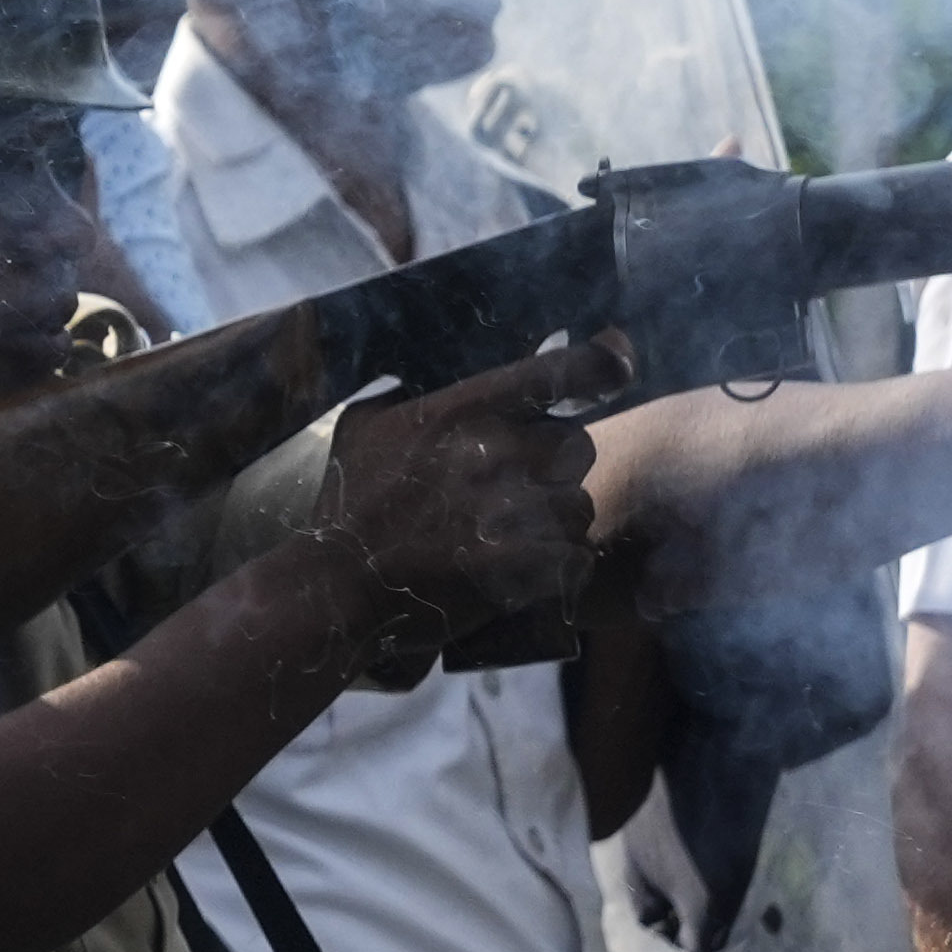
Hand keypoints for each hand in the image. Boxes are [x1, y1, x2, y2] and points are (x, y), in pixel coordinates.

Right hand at [310, 340, 600, 681]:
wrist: (334, 588)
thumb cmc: (348, 505)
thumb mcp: (365, 427)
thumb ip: (410, 394)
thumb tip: (436, 373)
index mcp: (465, 408)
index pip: (565, 370)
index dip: (605, 363)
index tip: (616, 367)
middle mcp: (497, 451)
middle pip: (577, 444)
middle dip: (554, 467)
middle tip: (521, 489)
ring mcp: (513, 511)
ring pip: (579, 507)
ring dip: (557, 523)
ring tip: (516, 539)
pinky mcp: (523, 567)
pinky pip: (576, 559)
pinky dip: (558, 570)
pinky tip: (525, 575)